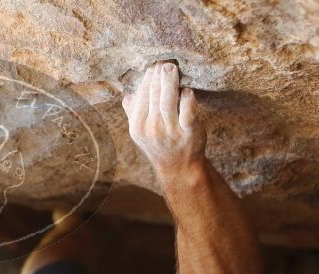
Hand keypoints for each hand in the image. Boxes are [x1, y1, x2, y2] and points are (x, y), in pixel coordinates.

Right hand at [122, 62, 206, 181]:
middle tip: (164, 62)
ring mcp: (170, 131)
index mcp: (137, 127)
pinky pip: (188, 112)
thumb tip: (128, 96)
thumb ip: (134, 114)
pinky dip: (187, 99)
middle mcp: (152, 129)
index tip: (153, 67)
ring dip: (170, 81)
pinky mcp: (189, 132)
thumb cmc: (160, 145)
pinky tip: (186, 90)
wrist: (178, 167)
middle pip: (154, 96)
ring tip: (171, 67)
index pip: (141, 97)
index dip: (147, 80)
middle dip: (158, 76)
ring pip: (168, 100)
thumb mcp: (141, 133)